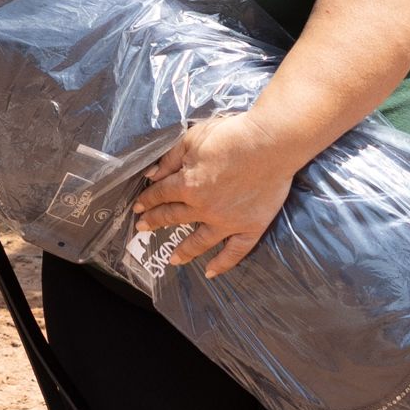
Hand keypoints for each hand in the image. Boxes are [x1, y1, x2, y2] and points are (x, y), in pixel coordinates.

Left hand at [132, 112, 294, 278]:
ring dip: (184, 251)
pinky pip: (235, 251)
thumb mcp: (193, 139)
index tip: (138, 206)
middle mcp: (203, 208)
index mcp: (187, 185)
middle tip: (143, 228)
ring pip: (200, 241)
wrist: (271, 143)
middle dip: (155, 221)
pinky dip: (223, 264)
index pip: (161, 194)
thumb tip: (151, 175)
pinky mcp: (250, 227)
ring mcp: (227, 222)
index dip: (147, 200)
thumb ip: (171, 159)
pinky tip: (211, 273)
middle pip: (174, 216)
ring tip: (173, 260)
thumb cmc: (232, 136)